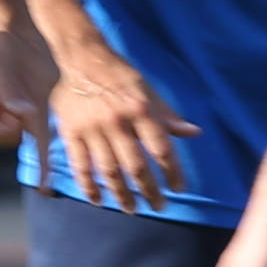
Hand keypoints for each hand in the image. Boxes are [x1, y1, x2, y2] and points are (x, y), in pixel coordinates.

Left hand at [0, 4, 58, 154]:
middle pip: (13, 129)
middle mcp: (35, 93)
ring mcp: (24, 87)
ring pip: (6, 116)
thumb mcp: (0, 62)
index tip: (44, 189)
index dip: (44, 163)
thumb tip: (26, 112)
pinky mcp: (12, 80)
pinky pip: (0, 102)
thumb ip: (11, 89)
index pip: (42, 136)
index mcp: (39, 93)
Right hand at [44, 52, 194, 213]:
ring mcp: (92, 129)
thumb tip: (194, 133)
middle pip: (137, 167)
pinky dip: (89, 186)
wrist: (82, 58)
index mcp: (141, 110)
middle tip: (159, 206)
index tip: (178, 189)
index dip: (173, 173)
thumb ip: (168, 116)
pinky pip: (80, 166)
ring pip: (109, 171)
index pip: (162, 150)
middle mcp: (117, 121)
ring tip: (131, 208)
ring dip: (122, 195)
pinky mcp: (71, 133)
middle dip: (150, 191)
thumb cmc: (121, 76)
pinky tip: (98, 200)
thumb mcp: (149, 91)